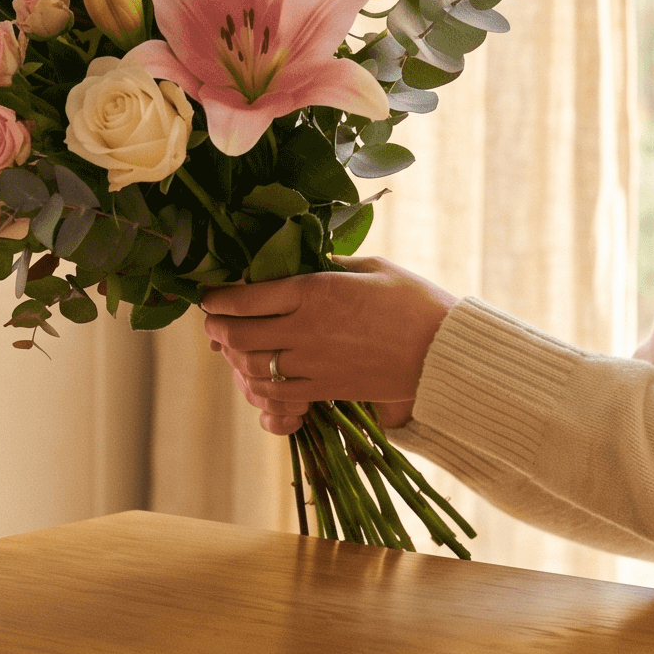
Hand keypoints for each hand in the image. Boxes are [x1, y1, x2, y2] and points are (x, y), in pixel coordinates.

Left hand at [199, 257, 458, 436]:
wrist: (443, 352)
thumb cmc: (412, 300)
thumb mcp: (370, 267)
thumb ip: (327, 265)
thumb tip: (297, 260)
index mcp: (313, 291)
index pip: (244, 297)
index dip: (217, 298)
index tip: (210, 296)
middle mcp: (305, 329)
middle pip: (237, 334)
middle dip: (218, 328)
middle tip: (214, 323)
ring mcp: (313, 364)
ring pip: (251, 367)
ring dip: (235, 358)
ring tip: (233, 349)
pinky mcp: (324, 390)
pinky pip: (277, 393)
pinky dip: (260, 386)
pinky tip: (261, 375)